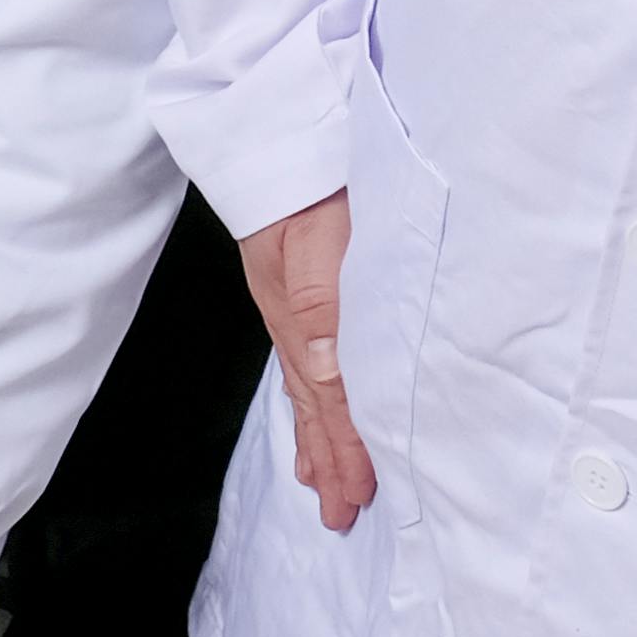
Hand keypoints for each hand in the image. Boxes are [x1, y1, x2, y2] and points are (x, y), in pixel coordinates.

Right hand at [240, 193, 377, 528]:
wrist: (279, 125)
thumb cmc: (310, 173)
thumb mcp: (318, 236)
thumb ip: (323, 300)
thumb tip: (329, 372)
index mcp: (305, 312)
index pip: (330, 397)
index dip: (346, 448)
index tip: (357, 495)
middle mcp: (294, 316)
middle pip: (314, 403)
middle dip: (329, 459)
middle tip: (339, 511)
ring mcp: (290, 302)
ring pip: (305, 386)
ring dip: (317, 436)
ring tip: (320, 478)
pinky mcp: (291, 286)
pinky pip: (300, 360)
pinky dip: (307, 398)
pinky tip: (310, 408)